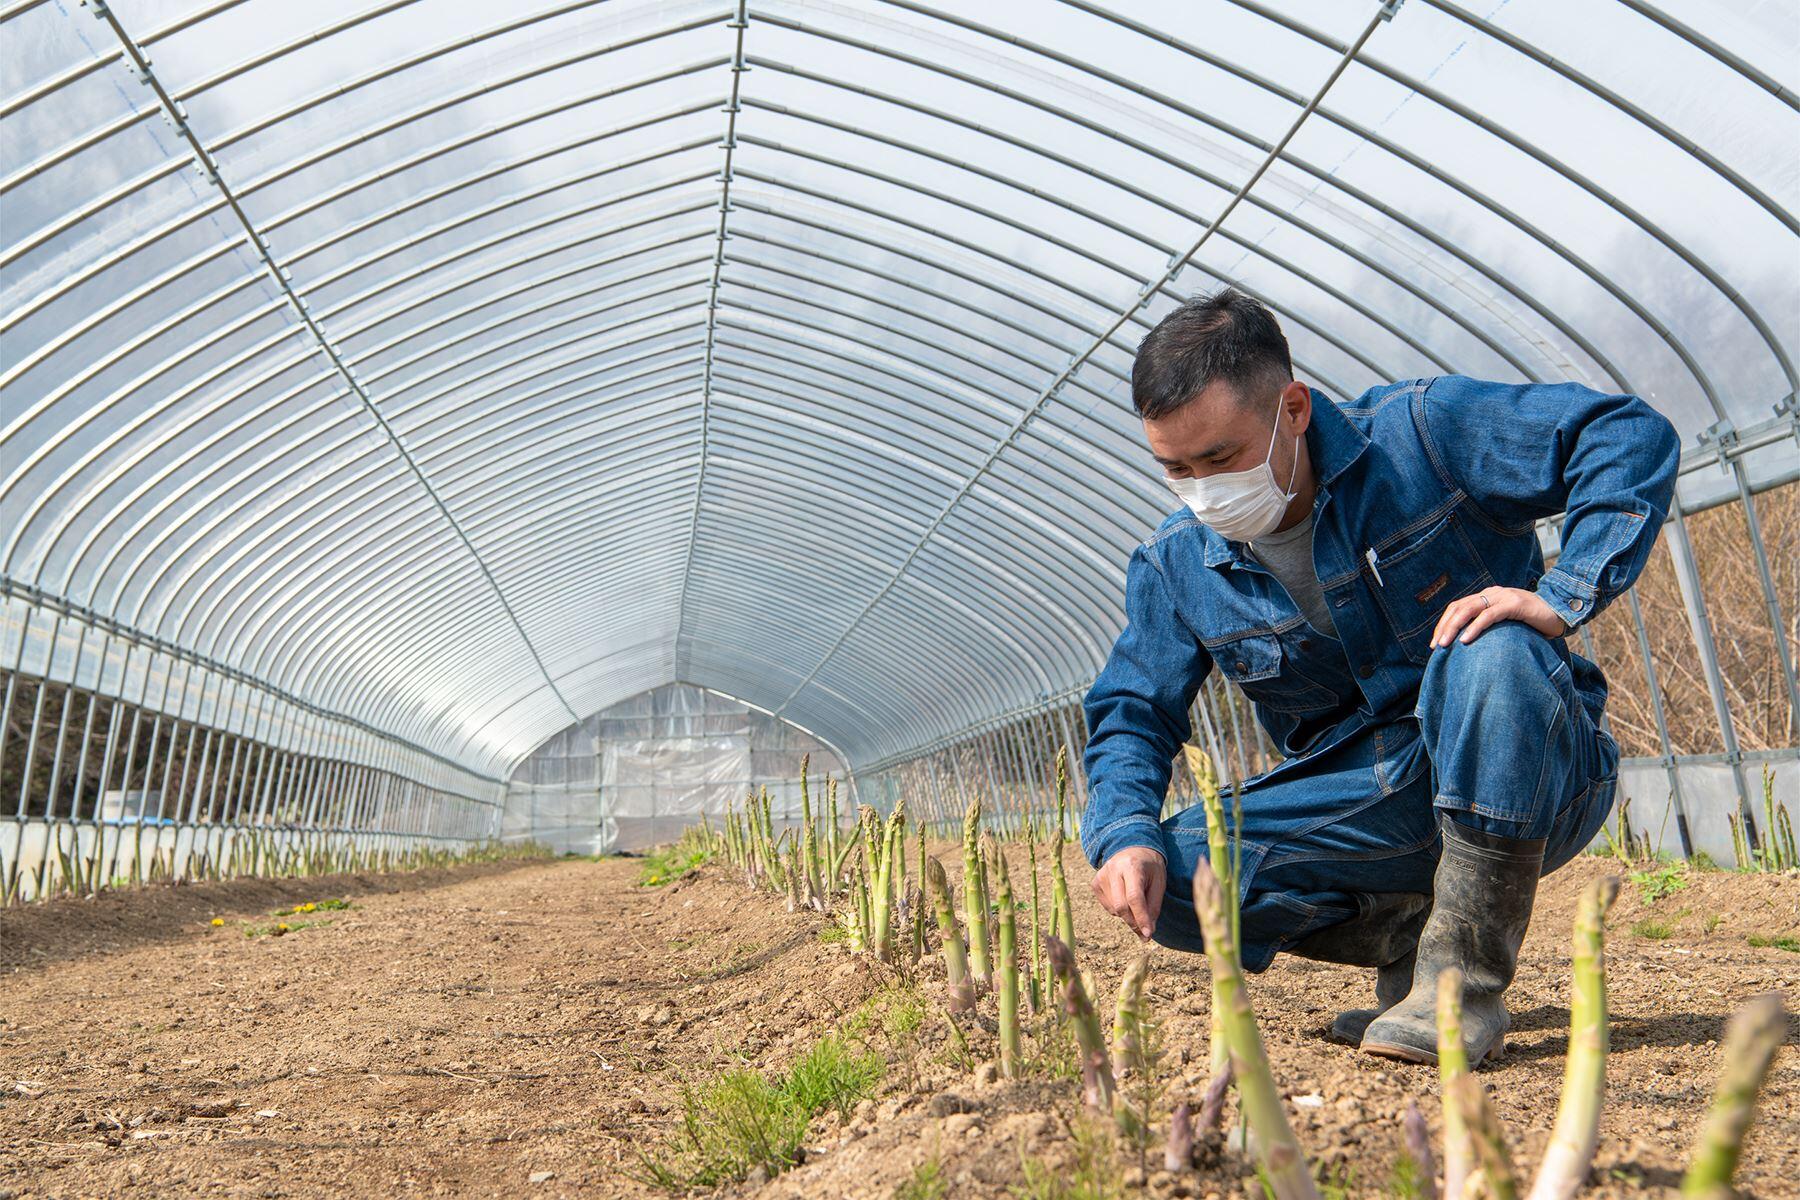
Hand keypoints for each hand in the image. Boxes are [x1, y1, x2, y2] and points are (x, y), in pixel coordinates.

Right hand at [1092, 845, 1165, 939]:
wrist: (1132, 847)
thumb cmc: (1150, 867)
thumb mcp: (1159, 883)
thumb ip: (1153, 907)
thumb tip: (1147, 932)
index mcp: (1132, 866)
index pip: (1134, 897)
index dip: (1141, 917)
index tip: (1148, 934)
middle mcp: (1113, 869)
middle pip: (1121, 905)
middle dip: (1134, 922)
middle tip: (1145, 932)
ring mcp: (1101, 875)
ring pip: (1114, 909)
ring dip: (1128, 915)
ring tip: (1137, 901)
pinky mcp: (1095, 883)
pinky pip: (1108, 907)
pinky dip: (1119, 910)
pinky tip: (1125, 896)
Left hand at [1431, 585, 1568, 648]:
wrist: (1562, 614)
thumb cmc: (1533, 624)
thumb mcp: (1506, 626)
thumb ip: (1490, 630)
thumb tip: (1468, 648)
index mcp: (1488, 597)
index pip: (1458, 607)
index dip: (1444, 624)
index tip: (1435, 643)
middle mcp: (1492, 593)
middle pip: (1459, 607)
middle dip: (1444, 626)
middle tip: (1435, 646)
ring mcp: (1503, 596)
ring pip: (1470, 608)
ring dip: (1454, 627)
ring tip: (1445, 644)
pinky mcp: (1515, 604)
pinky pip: (1490, 615)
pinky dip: (1475, 627)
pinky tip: (1466, 640)